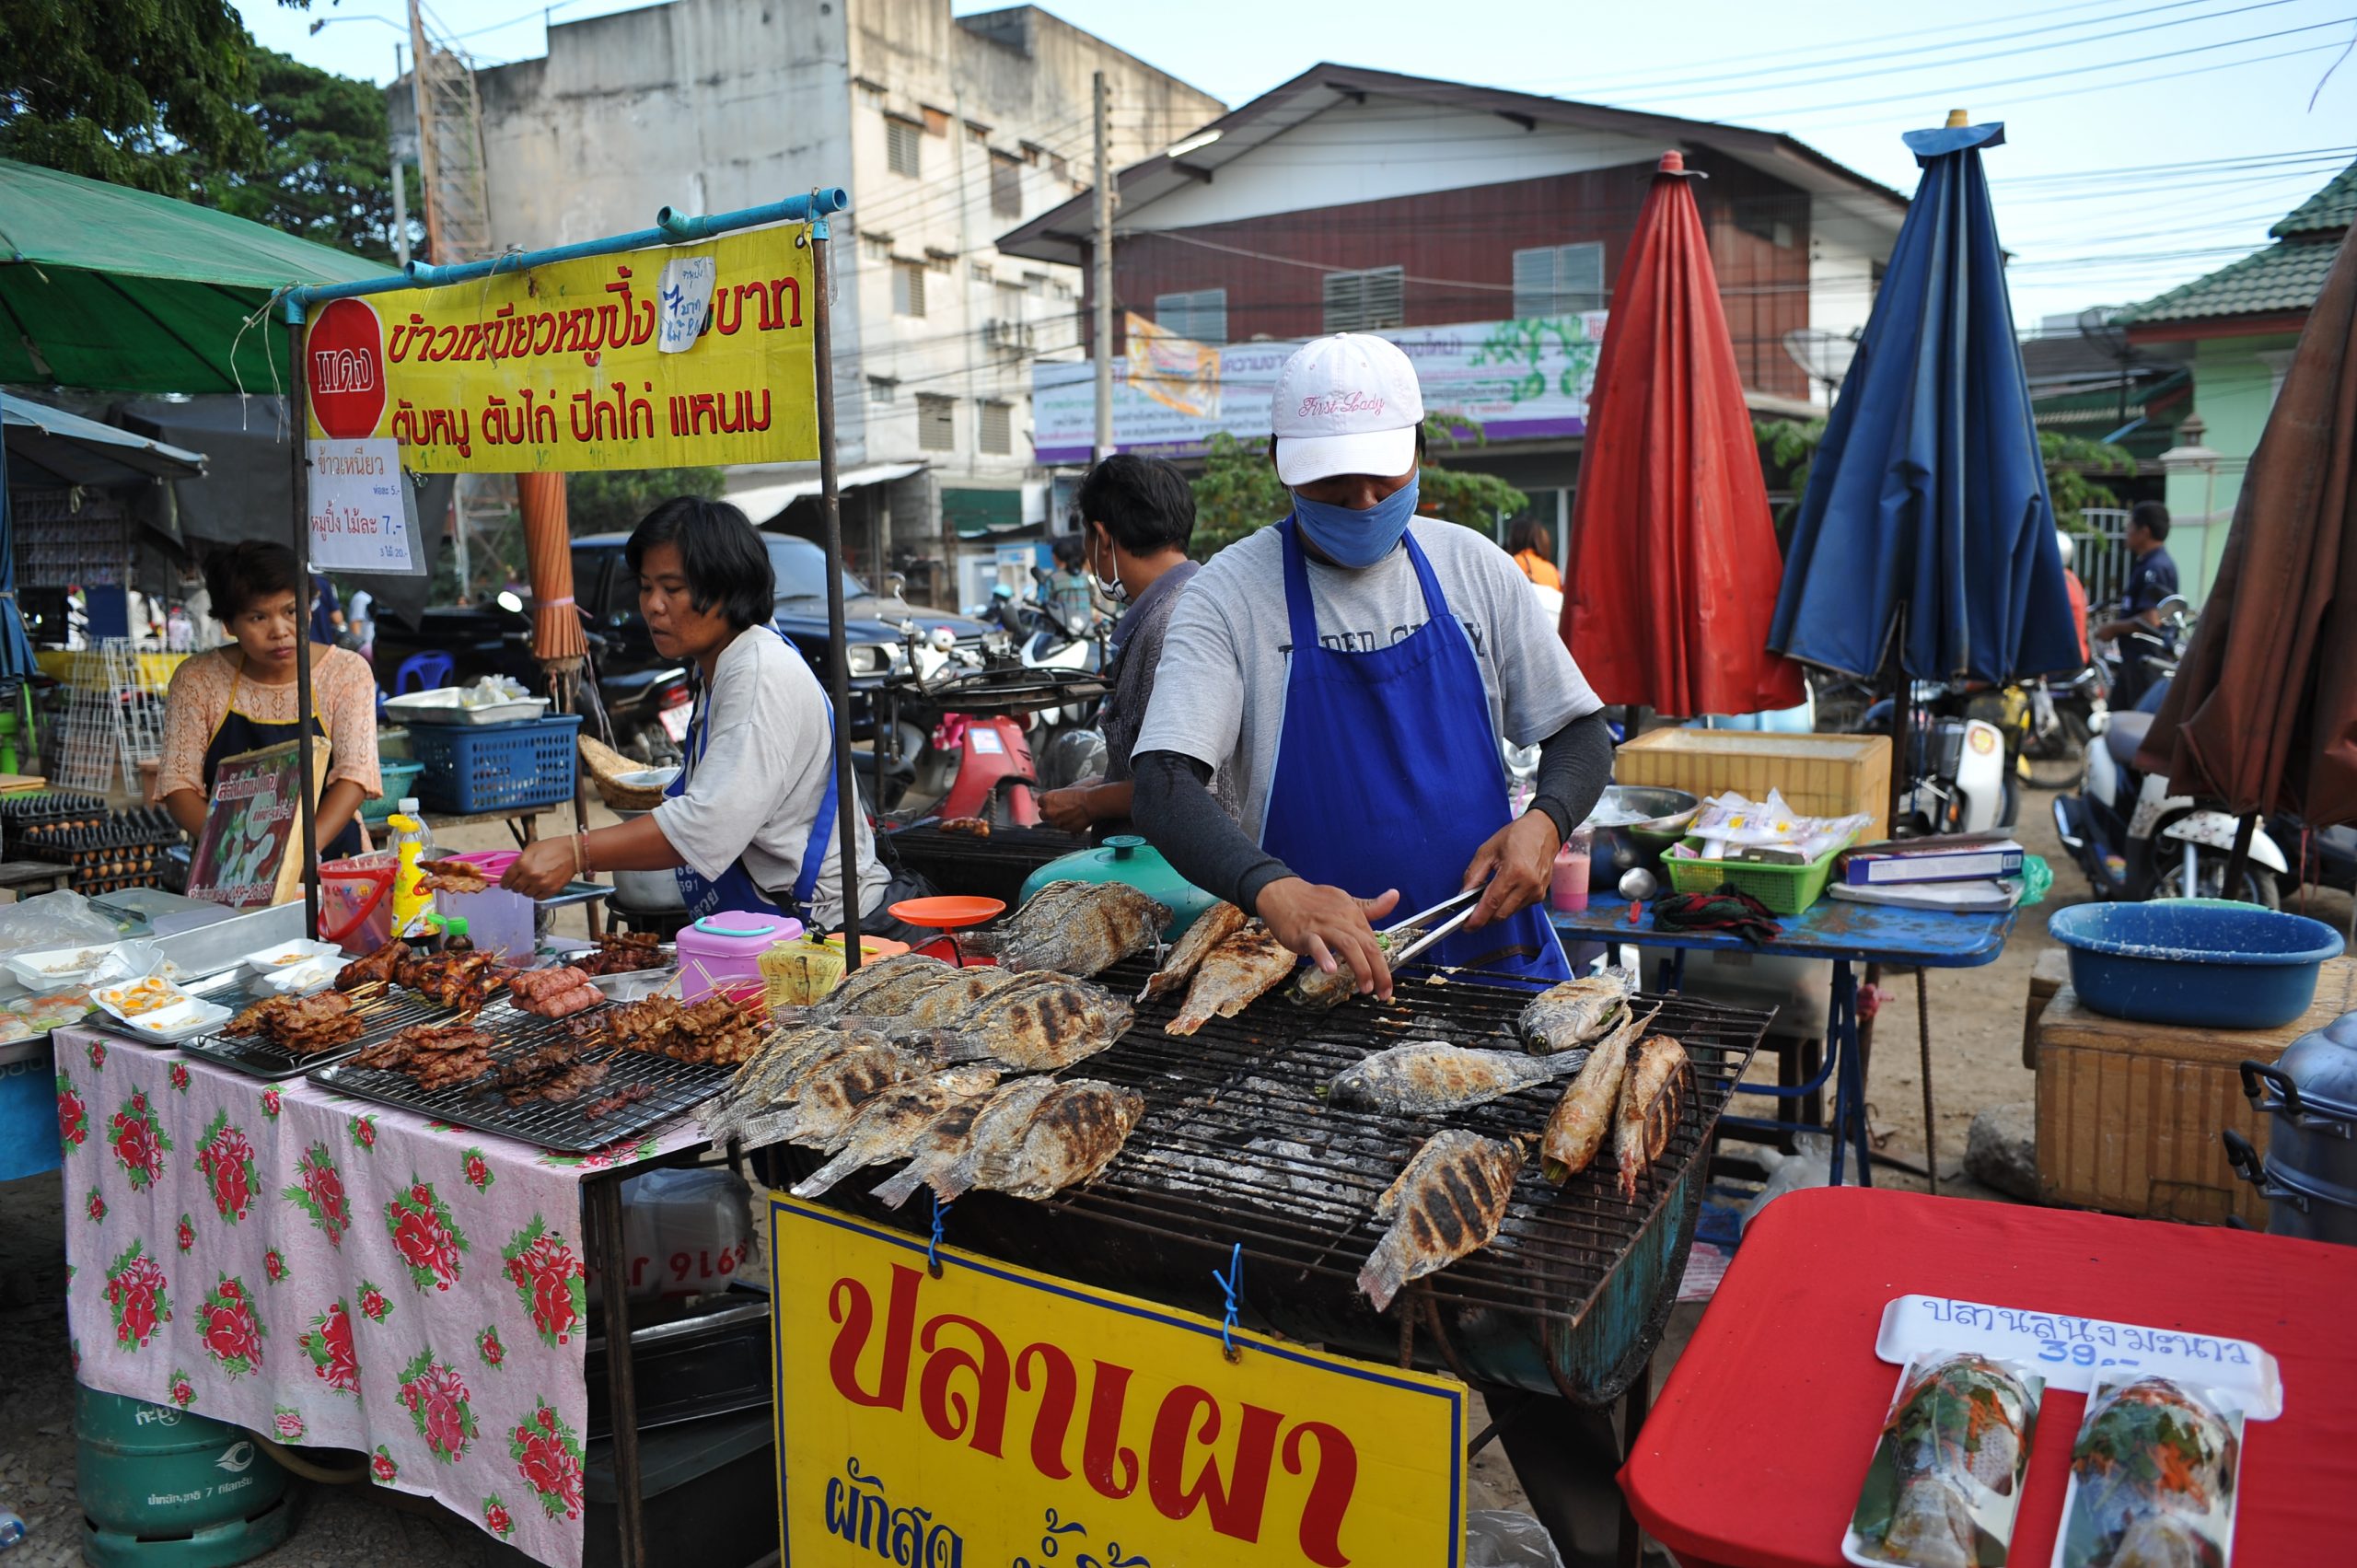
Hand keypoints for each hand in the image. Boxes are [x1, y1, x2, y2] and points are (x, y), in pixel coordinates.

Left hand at [502, 838, 575, 900]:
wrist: (573, 853)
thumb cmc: (553, 848)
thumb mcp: (531, 849)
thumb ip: (520, 861)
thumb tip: (512, 872)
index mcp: (523, 863)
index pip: (507, 879)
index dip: (504, 883)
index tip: (505, 884)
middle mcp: (530, 875)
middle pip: (515, 888)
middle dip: (516, 885)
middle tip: (520, 882)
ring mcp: (541, 884)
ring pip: (526, 894)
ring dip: (527, 890)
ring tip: (533, 882)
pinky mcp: (551, 890)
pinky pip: (538, 898)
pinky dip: (537, 894)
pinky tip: (540, 886)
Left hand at [1038, 787, 1094, 834]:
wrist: (1092, 803)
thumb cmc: (1081, 794)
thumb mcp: (1064, 792)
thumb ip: (1055, 799)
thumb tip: (1051, 804)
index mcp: (1047, 798)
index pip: (1040, 802)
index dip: (1047, 803)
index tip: (1053, 803)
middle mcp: (1048, 811)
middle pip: (1042, 815)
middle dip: (1049, 813)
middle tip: (1059, 810)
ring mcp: (1055, 821)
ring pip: (1053, 822)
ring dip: (1059, 819)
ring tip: (1071, 813)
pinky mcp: (1063, 828)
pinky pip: (1062, 827)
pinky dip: (1066, 824)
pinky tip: (1075, 818)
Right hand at [1255, 878, 1400, 1000]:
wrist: (1282, 892)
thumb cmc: (1314, 901)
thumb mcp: (1346, 901)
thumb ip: (1371, 906)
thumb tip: (1395, 896)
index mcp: (1353, 915)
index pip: (1374, 943)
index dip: (1383, 967)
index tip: (1386, 987)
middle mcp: (1342, 920)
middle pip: (1366, 946)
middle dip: (1378, 972)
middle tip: (1382, 992)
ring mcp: (1323, 926)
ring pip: (1348, 945)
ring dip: (1360, 967)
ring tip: (1365, 987)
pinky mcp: (1303, 933)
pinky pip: (1315, 944)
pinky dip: (1324, 956)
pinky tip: (1330, 970)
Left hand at [1462, 812, 1561, 929]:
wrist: (1545, 830)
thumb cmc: (1517, 836)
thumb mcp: (1488, 850)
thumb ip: (1473, 874)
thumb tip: (1463, 895)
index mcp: (1515, 872)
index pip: (1492, 903)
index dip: (1477, 918)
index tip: (1466, 926)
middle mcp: (1529, 885)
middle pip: (1501, 914)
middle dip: (1484, 918)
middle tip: (1470, 914)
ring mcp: (1537, 892)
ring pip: (1509, 913)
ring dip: (1495, 910)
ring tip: (1487, 895)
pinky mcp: (1540, 895)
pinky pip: (1518, 907)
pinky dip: (1507, 904)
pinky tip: (1503, 891)